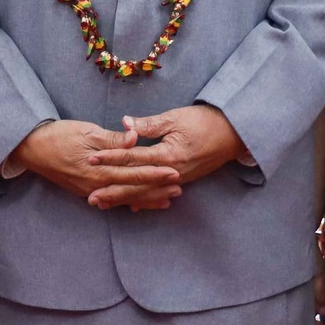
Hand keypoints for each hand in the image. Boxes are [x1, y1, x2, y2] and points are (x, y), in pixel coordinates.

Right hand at [12, 120, 181, 210]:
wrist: (32, 148)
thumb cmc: (60, 136)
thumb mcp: (87, 132)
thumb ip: (112, 139)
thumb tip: (134, 139)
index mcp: (100, 169)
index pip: (134, 173)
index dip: (156, 173)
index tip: (175, 173)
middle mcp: (97, 185)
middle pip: (133, 190)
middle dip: (157, 190)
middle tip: (178, 191)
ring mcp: (90, 190)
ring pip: (124, 198)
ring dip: (146, 199)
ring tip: (166, 201)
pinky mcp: (85, 191)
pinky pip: (111, 199)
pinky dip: (127, 201)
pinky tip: (138, 204)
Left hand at [88, 105, 243, 209]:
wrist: (233, 133)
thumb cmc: (205, 121)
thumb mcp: (175, 118)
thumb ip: (149, 124)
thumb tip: (125, 123)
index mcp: (167, 154)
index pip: (132, 158)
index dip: (110, 158)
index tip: (91, 160)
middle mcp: (171, 172)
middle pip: (136, 183)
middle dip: (112, 190)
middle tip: (91, 198)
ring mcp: (178, 179)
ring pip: (146, 192)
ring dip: (124, 198)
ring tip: (105, 204)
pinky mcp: (183, 180)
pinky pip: (159, 193)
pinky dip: (145, 200)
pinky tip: (132, 206)